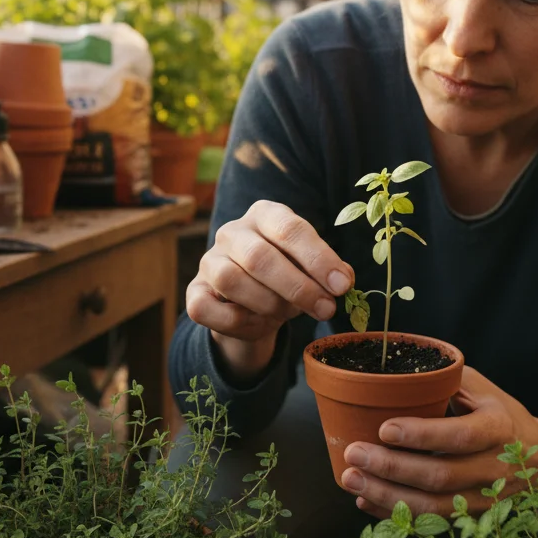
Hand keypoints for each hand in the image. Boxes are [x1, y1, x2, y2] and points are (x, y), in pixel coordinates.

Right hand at [185, 201, 352, 376]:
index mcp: (265, 215)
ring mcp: (208, 260)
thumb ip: (329, 272)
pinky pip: (210, 308)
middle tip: (326, 308)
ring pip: (232, 280)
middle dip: (298, 287)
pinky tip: (259, 323)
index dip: (318, 258)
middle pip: (260, 256)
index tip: (342, 285)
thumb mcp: (310, 269)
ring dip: (269, 304)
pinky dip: (239, 322)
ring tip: (290, 315)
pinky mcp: (194, 292)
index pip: (289, 229)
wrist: (250, 305)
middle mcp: (232, 232)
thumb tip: (344, 280)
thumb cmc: (285, 278)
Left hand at [339, 367, 537, 517]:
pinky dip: (394, 513)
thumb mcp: (480, 388)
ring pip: (432, 506)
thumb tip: (392, 373)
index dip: (422, 435)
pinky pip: (430, 521)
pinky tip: (365, 500)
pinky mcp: (472, 518)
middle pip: (440, 476)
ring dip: (386, 495)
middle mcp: (495, 468)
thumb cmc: (499, 413)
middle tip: (354, 453)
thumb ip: (443, 381)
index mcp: (498, 428)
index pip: (460, 436)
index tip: (384, 428)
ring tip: (351, 479)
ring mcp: (485, 498)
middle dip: (391, 467)